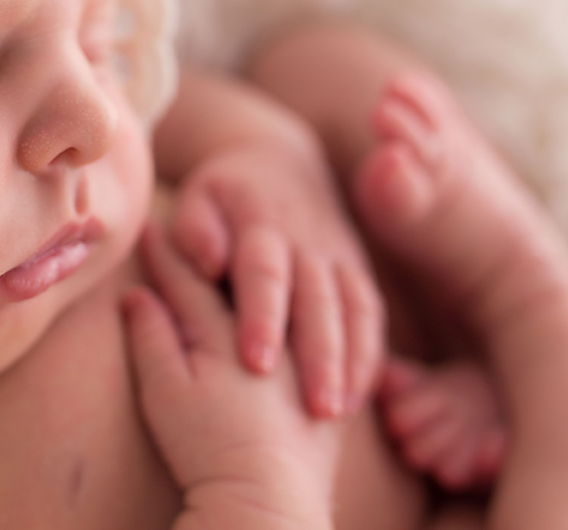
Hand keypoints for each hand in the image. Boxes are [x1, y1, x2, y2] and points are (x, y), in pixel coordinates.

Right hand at [122, 225, 338, 527]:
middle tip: (198, 234)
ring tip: (250, 259)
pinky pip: (339, 327)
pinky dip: (320, 308)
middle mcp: (271, 329)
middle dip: (215, 252)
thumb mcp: (165, 392)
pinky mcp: (332, 380)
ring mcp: (307, 353)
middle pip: (241, 276)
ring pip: (293, 291)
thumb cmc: (207, 448)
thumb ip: (152, 336)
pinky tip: (314, 305)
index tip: (149, 229)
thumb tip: (136, 295)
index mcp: (223, 328)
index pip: (190, 279)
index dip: (166, 254)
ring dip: (269, 275)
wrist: (268, 502)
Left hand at [170, 135, 383, 417]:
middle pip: (317, 300)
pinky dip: (369, 352)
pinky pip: (369, 313)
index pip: (264, 273)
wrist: (278, 158)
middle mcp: (306, 242)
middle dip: (317, 354)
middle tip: (313, 406)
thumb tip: (207, 263)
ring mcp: (338, 255)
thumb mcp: (201, 194)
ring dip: (349, 360)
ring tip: (337, 409)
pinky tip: (359, 395)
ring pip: (352, 309)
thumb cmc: (224, 189)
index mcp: (262, 225)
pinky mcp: (356, 269)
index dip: (262, 317)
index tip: (255, 362)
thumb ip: (197, 228)